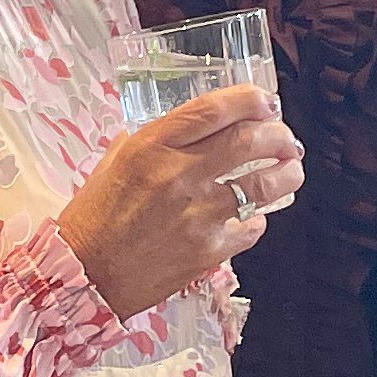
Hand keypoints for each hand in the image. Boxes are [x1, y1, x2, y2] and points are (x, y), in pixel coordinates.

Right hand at [58, 85, 305, 316]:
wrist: (84, 276)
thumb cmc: (92, 219)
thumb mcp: (112, 163)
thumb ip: (149, 141)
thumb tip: (183, 129)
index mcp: (152, 146)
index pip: (215, 109)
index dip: (251, 99)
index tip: (266, 101)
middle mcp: (179, 175)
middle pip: (250, 141)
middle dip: (280, 134)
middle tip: (286, 138)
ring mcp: (198, 214)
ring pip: (263, 185)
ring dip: (287, 173)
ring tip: (292, 170)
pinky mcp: (208, 251)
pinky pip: (251, 228)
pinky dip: (258, 219)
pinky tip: (255, 216)